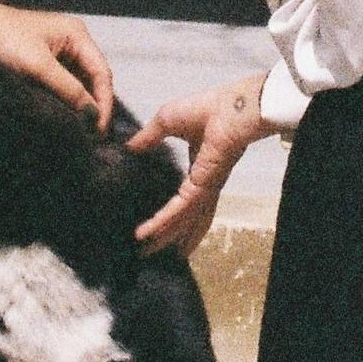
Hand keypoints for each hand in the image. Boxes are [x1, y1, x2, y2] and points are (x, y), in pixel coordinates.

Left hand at [0, 1, 114, 129]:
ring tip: (83, 127)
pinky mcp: (47, 59)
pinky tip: (68, 114)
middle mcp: (74, 40)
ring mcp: (61, 49)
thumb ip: (69, 89)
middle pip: (95, 76)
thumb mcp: (39, 67)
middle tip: (94, 133)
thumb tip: (92, 113)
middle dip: (96, 104)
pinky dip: (70, 98)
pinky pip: (67, 81)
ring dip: (83, 103)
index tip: (99, 127)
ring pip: (82, 81)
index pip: (102, 72)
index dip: (104, 101)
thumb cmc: (5, 39)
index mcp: (77, 35)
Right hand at [129, 76, 270, 254]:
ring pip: (182, 221)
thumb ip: (148, 137)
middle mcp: (204, 185)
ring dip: (164, 237)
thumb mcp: (167, 120)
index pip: (184, 198)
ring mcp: (205, 189)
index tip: (155, 223)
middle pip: (185, 218)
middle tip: (148, 252)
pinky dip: (163, 223)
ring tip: (147, 253)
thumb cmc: (207, 109)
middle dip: (168, 236)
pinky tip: (148, 234)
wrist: (233, 109)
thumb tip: (128, 148)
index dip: (170, 211)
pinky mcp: (202, 188)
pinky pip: (179, 211)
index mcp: (200, 169)